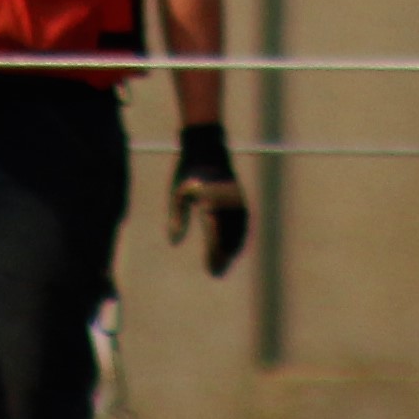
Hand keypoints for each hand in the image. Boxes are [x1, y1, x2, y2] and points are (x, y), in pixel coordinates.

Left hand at [167, 119, 250, 278]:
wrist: (207, 146)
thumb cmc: (187, 170)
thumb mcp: (178, 193)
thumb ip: (177, 218)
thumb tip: (174, 242)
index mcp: (210, 203)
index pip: (215, 237)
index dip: (214, 256)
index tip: (211, 270)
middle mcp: (226, 203)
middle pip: (228, 237)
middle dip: (223, 256)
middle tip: (216, 273)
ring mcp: (236, 199)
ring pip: (239, 230)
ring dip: (234, 248)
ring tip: (226, 262)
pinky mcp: (240, 196)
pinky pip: (244, 220)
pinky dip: (241, 234)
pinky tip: (237, 244)